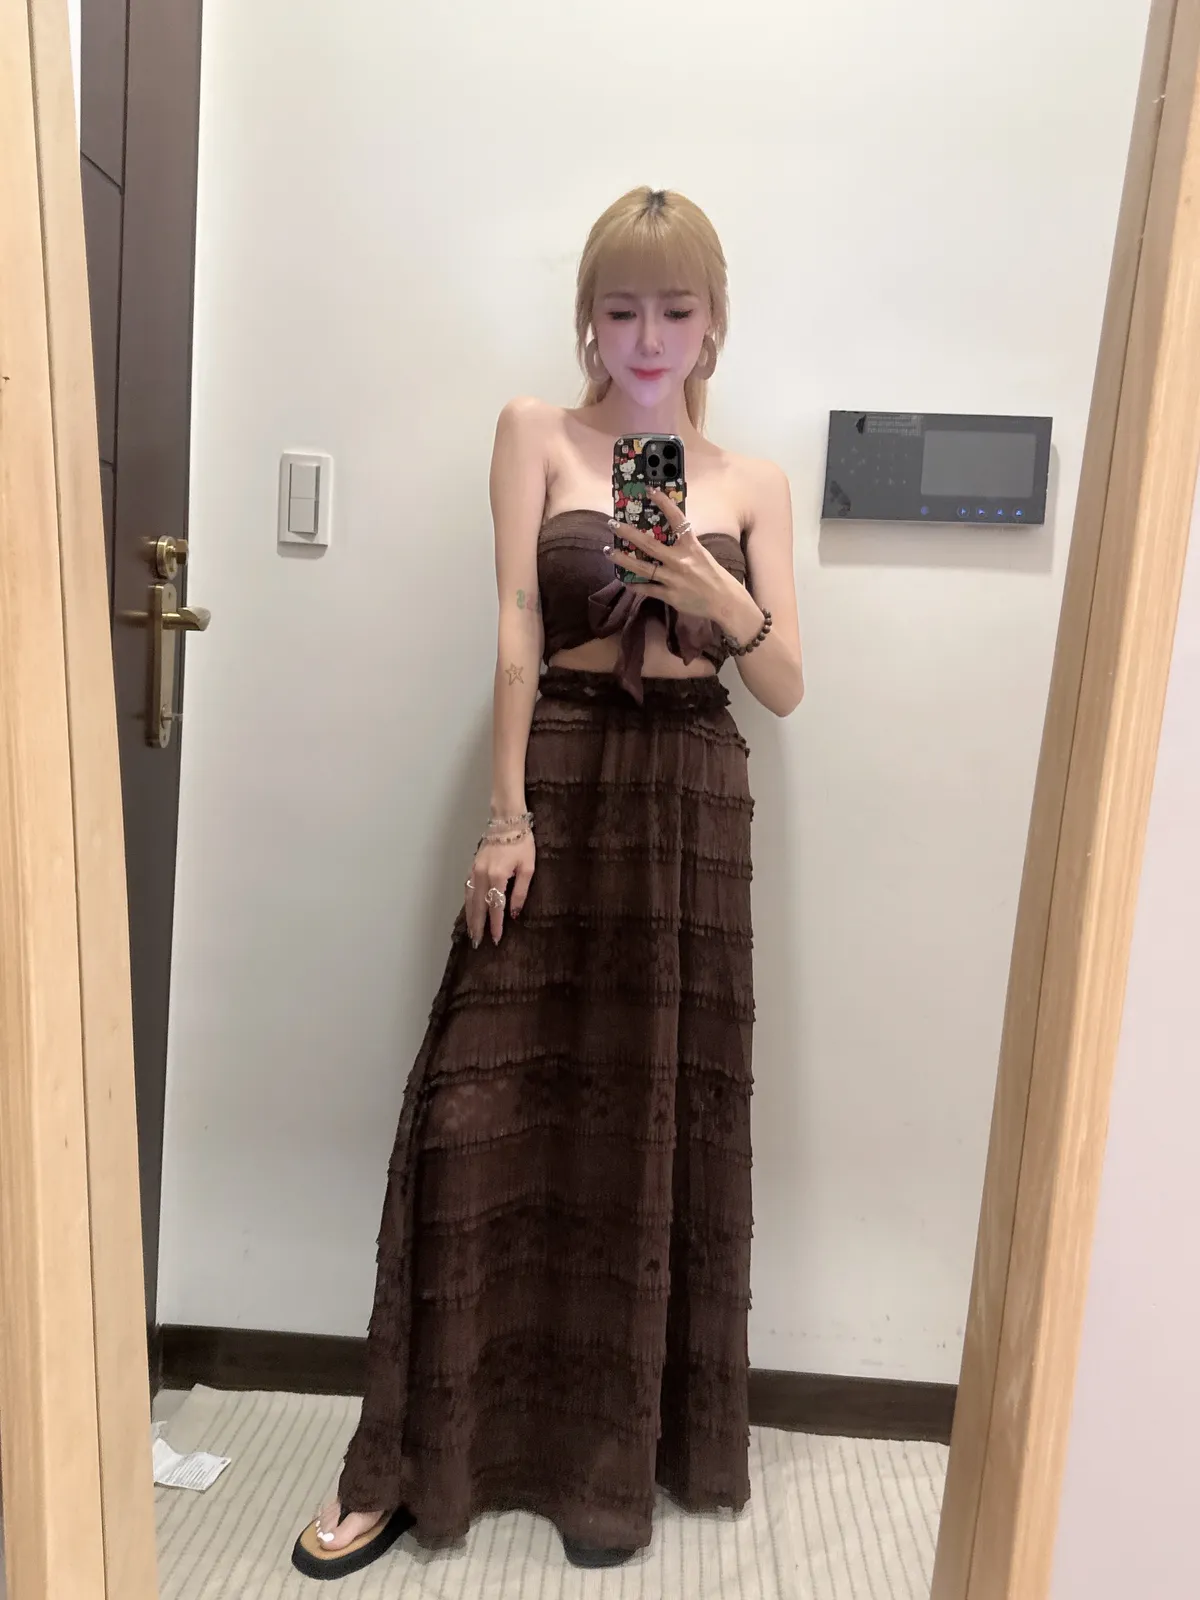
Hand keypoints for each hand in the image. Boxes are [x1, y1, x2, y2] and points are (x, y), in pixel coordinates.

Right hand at [465, 831, 534, 946]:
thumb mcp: (528, 868)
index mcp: (498, 876)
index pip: (495, 906)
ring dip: (470, 916)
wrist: (507, 822)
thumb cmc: (522, 843)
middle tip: (477, 942)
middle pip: (478, 906)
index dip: (496, 924)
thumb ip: (521, 892)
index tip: (496, 938)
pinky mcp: (472, 866)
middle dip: (478, 925)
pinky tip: (469, 911)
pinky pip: (467, 889)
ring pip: (469, 898)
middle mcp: (483, 875)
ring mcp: (475, 870)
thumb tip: (514, 913)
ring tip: (471, 931)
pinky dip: (467, 902)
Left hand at [605, 488, 742, 622]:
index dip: (663, 503)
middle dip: (628, 533)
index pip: (676, 519)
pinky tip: (624, 580)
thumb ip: (684, 545)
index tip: (650, 490)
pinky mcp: (670, 595)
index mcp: (691, 546)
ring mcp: (673, 578)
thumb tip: (665, 536)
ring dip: (623, 559)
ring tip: (609, 552)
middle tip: (612, 523)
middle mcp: (680, 560)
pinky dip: (634, 585)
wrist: (725, 601)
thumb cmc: (713, 576)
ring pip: (642, 567)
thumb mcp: (701, 554)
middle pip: (649, 544)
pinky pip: (647, 589)